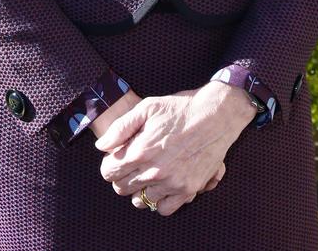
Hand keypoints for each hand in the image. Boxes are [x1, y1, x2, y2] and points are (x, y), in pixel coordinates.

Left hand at [93, 81, 255, 215]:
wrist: (215, 115)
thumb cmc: (180, 109)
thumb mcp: (147, 107)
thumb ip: (121, 127)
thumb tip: (102, 146)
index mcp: (141, 151)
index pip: (109, 172)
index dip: (109, 163)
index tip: (117, 156)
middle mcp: (155, 171)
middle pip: (122, 188)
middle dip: (122, 175)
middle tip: (132, 162)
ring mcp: (172, 183)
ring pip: (140, 201)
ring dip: (140, 188)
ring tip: (148, 172)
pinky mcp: (188, 189)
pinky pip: (164, 209)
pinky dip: (159, 201)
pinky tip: (162, 185)